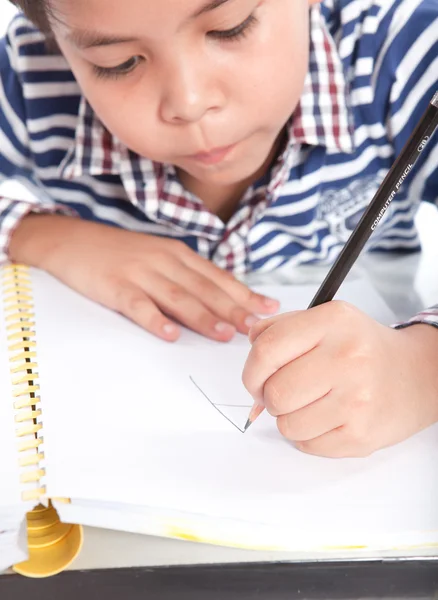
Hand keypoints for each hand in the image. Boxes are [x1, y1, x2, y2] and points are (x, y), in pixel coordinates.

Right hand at [9, 214, 278, 340]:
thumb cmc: (120, 252)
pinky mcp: (115, 286)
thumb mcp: (158, 256)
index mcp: (178, 254)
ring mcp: (139, 273)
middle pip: (204, 289)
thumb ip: (185, 276)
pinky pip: (138, 305)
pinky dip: (155, 319)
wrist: (72, 240)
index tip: (268, 309)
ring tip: (223, 334)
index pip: (218, 277)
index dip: (244, 294)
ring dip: (203, 316)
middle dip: (233, 309)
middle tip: (256, 328)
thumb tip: (217, 301)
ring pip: (178, 297)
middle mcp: (164, 261)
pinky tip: (169, 334)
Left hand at [242, 301, 437, 456]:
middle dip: (270, 398)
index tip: (256, 379)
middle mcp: (347, 357)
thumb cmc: (363, 348)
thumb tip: (251, 345)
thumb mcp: (327, 320)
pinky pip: (307, 445)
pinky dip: (309, 436)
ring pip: (286, 425)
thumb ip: (282, 327)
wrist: (418, 374)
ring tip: (313, 404)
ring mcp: (356, 399)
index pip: (267, 349)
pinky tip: (329, 418)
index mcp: (332, 322)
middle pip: (274, 392)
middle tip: (284, 394)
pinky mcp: (361, 435)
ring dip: (290, 419)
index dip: (252, 370)